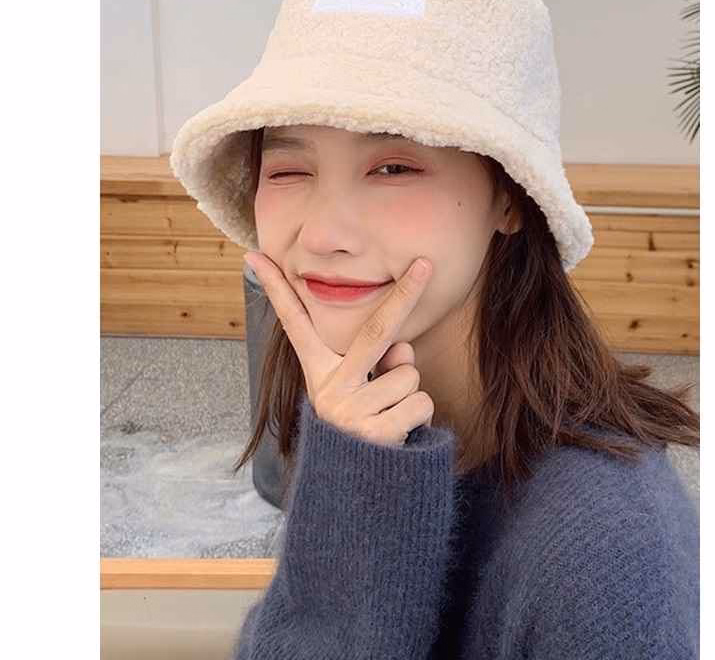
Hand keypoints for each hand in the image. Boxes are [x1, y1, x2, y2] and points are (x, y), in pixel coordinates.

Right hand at [243, 253, 434, 445]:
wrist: (351, 491)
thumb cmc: (357, 427)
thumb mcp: (356, 390)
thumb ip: (377, 362)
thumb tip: (404, 350)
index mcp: (318, 371)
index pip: (293, 323)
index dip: (275, 288)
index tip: (256, 254)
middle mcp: (329, 388)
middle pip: (374, 331)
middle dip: (404, 293)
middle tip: (426, 264)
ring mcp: (350, 411)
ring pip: (408, 374)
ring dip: (410, 392)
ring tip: (388, 414)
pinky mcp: (374, 434)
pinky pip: (420, 403)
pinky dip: (420, 415)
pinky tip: (399, 432)